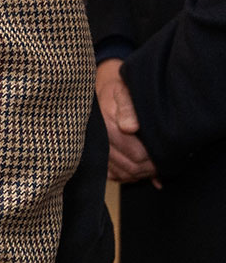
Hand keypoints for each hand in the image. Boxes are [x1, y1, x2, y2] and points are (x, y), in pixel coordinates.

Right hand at [96, 59, 159, 184]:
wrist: (101, 86)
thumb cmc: (118, 88)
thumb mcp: (124, 90)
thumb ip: (128, 106)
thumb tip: (129, 127)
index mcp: (106, 126)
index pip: (135, 154)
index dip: (153, 157)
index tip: (167, 153)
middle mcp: (99, 140)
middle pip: (129, 167)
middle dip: (149, 168)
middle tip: (165, 162)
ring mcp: (96, 150)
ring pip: (122, 174)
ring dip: (140, 173)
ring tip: (155, 165)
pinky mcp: (96, 157)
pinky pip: (112, 175)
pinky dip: (127, 176)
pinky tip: (139, 169)